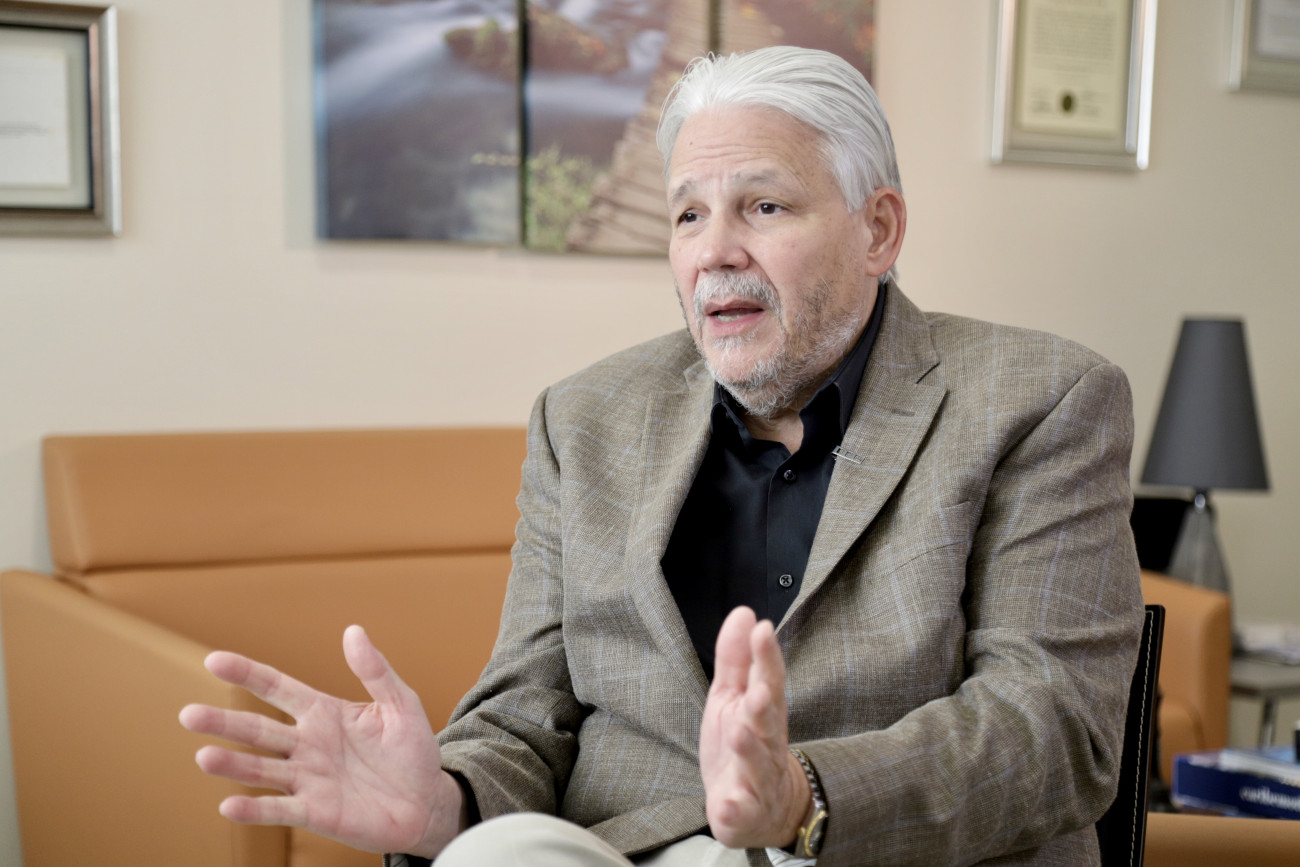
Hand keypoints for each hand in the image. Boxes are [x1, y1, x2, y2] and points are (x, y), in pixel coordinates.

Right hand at [178, 625, 466, 857]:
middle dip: (223, 722)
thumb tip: (353, 631)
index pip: (276, 687)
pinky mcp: (314, 812)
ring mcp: (306, 779)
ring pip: (260, 769)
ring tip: (204, 757)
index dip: (246, 673)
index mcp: (322, 712)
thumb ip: (376, 671)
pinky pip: (279, 809)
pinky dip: (254, 809)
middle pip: (256, 729)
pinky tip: (230, 806)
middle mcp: (306, 744)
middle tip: (187, 714)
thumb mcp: (401, 704)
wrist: (427, 802)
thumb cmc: (412, 751)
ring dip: (232, 764)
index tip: (213, 660)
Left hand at [699, 607, 809, 848]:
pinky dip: (734, 810)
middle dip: (763, 706)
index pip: (769, 680)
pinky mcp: (746, 813)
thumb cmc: (745, 744)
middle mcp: (768, 744)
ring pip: (759, 765)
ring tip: (739, 732)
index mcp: (764, 712)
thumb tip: (744, 613)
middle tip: (756, 690)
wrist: (765, 811)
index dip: (767, 657)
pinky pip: (741, 812)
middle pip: (770, 723)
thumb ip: (736, 659)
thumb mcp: (732, 698)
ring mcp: (759, 781)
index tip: (763, 630)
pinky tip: (725, 804)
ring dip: (750, 750)